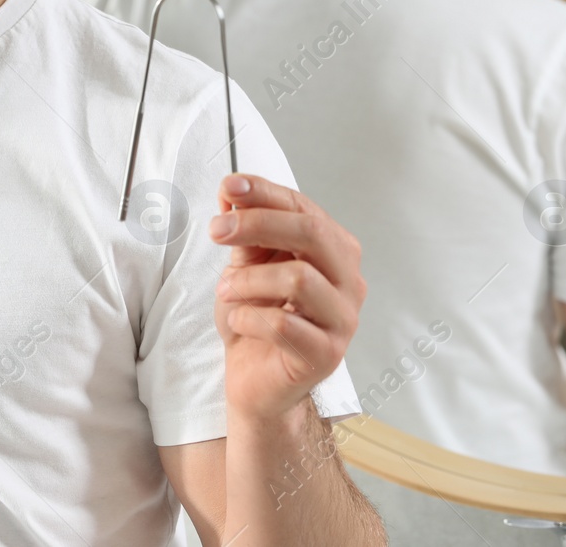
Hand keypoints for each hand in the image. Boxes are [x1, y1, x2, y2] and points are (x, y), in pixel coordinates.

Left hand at [210, 173, 364, 420]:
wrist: (254, 379)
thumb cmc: (255, 319)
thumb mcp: (245, 265)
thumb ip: (244, 230)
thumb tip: (232, 191)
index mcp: (333, 251)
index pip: (303, 208)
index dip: (265, 193)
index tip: (229, 186)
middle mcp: (349, 281)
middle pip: (311, 234)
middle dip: (257, 224)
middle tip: (216, 231)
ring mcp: (343, 319)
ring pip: (299, 279)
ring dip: (249, 279)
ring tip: (225, 290)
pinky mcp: (327, 354)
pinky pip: (283, 325)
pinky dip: (249, 317)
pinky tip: (239, 321)